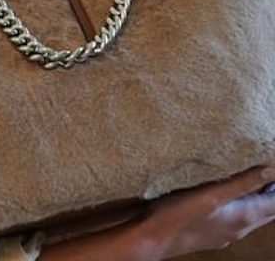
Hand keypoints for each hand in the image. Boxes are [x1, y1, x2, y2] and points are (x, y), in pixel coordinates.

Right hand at [39, 167, 274, 260]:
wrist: (149, 240)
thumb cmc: (176, 216)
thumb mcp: (210, 194)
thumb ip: (242, 183)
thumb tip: (270, 171)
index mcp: (242, 218)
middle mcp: (237, 229)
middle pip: (265, 211)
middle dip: (271, 193)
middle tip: (269, 173)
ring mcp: (222, 234)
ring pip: (249, 216)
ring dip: (254, 200)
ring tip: (252, 180)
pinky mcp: (209, 234)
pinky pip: (233, 220)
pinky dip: (238, 206)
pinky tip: (225, 198)